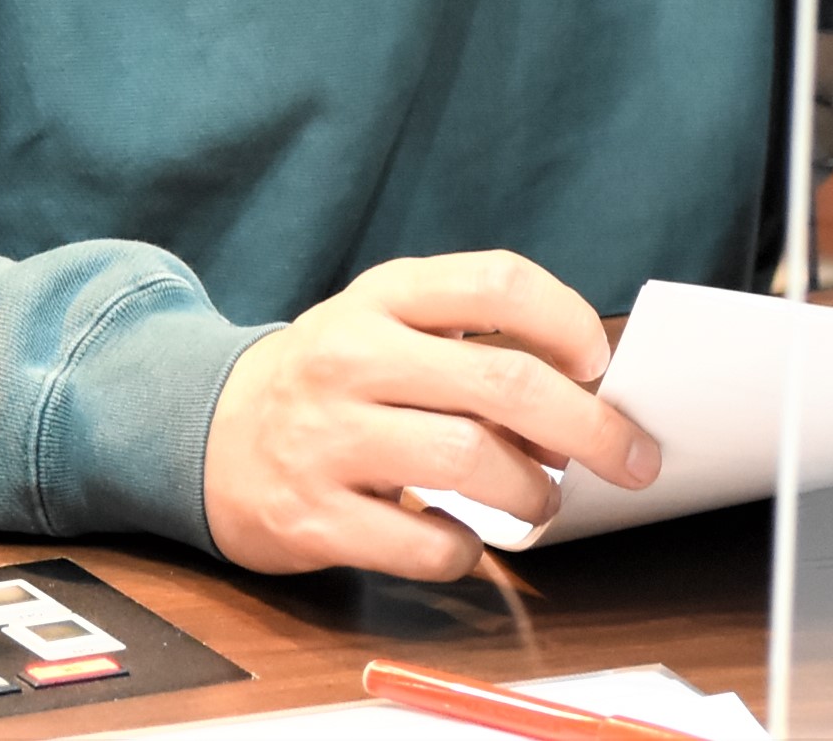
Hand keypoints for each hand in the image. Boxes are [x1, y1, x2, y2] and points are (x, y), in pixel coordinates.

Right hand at [200, 251, 661, 579]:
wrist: (205, 433)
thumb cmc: (333, 380)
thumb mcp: (386, 326)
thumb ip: (472, 342)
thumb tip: (588, 392)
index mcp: (382, 296)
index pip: (498, 282)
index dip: (567, 321)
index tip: (598, 362)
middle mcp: (353, 356)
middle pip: (505, 384)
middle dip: (589, 427)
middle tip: (627, 457)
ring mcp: (328, 438)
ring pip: (472, 462)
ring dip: (532, 492)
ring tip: (541, 500)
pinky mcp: (313, 517)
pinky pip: (426, 544)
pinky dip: (468, 549)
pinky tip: (465, 537)